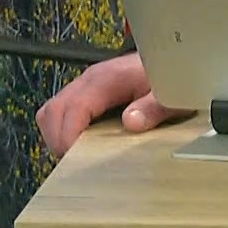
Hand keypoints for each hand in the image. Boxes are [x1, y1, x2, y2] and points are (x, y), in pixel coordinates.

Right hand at [35, 52, 186, 158]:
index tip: (76, 160)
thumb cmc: (171, 77)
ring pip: (53, 111)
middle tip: (75, 165)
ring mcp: (86, 86)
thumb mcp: (171, 94)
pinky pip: (62, 113)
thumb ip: (154, 107)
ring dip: (58, 136)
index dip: (69, 136)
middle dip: (58, 140)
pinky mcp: (87, 94)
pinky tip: (83, 145)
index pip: (74, 107)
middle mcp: (91, 80)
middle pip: (54, 110)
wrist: (174, 62)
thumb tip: (130, 122)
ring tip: (76, 157)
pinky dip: (64, 131)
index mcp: (108, 78)